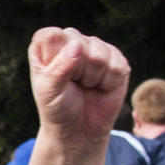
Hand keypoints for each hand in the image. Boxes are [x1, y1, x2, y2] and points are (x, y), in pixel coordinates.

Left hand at [27, 28, 130, 149]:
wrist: (79, 129)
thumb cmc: (57, 107)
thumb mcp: (48, 91)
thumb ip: (58, 68)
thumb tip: (77, 46)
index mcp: (48, 44)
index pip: (51, 36)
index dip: (55, 57)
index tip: (54, 76)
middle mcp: (72, 40)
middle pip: (78, 43)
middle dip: (75, 71)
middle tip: (72, 84)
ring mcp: (96, 47)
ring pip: (99, 55)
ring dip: (92, 78)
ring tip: (86, 85)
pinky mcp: (116, 59)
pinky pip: (117, 66)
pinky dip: (108, 82)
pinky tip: (101, 87)